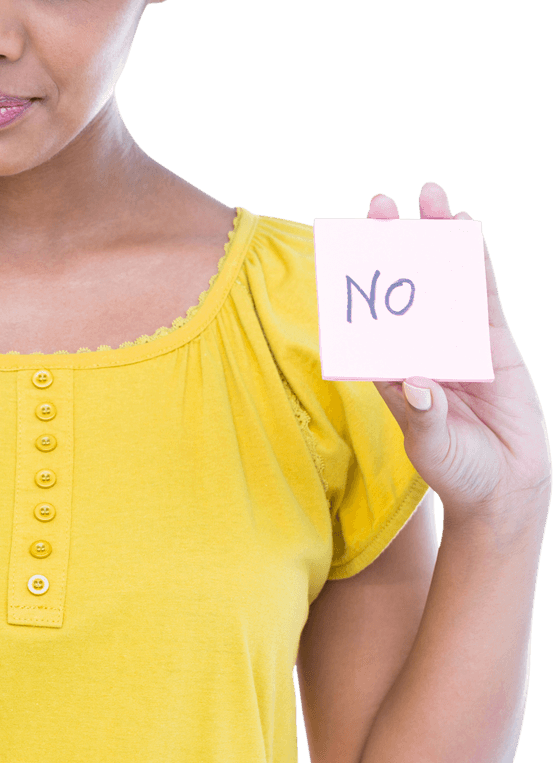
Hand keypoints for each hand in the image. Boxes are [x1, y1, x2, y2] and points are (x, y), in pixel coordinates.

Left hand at [367, 181, 552, 522]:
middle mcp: (418, 349)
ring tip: (428, 196)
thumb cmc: (456, 470)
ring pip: (443, 281)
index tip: (340, 251)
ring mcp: (455, 342)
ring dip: (435, 239)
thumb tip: (414, 383)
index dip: (355, 285)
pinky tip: (466, 228)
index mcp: (389, 372)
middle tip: (378, 204)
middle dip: (390, 246)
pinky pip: (481, 294)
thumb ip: (423, 416)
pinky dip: (474, 262)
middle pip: (403, 288)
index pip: (367, 321)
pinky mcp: (491, 342)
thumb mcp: (431, 447)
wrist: (504, 484)